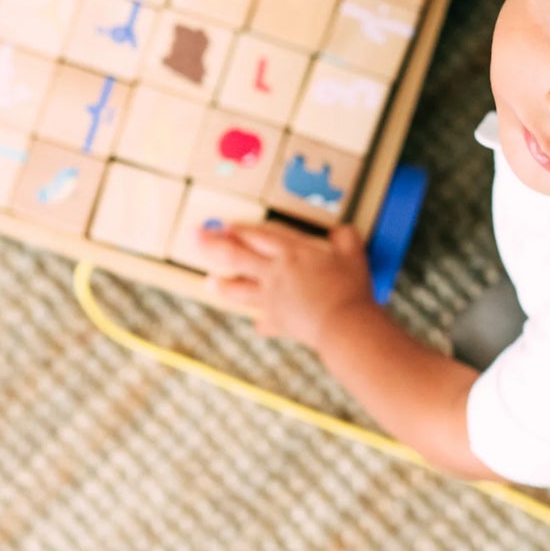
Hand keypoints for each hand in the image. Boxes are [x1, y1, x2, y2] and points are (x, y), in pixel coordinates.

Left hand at [197, 220, 375, 352]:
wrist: (342, 325)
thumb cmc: (348, 287)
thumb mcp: (353, 254)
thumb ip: (345, 238)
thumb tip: (342, 232)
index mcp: (290, 252)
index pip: (257, 235)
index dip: (239, 229)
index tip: (224, 225)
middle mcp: (274, 273)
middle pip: (235, 256)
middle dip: (212, 245)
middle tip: (195, 237)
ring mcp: (271, 299)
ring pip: (237, 290)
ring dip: (221, 285)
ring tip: (210, 281)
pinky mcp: (277, 322)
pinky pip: (263, 322)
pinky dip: (261, 321)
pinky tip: (260, 322)